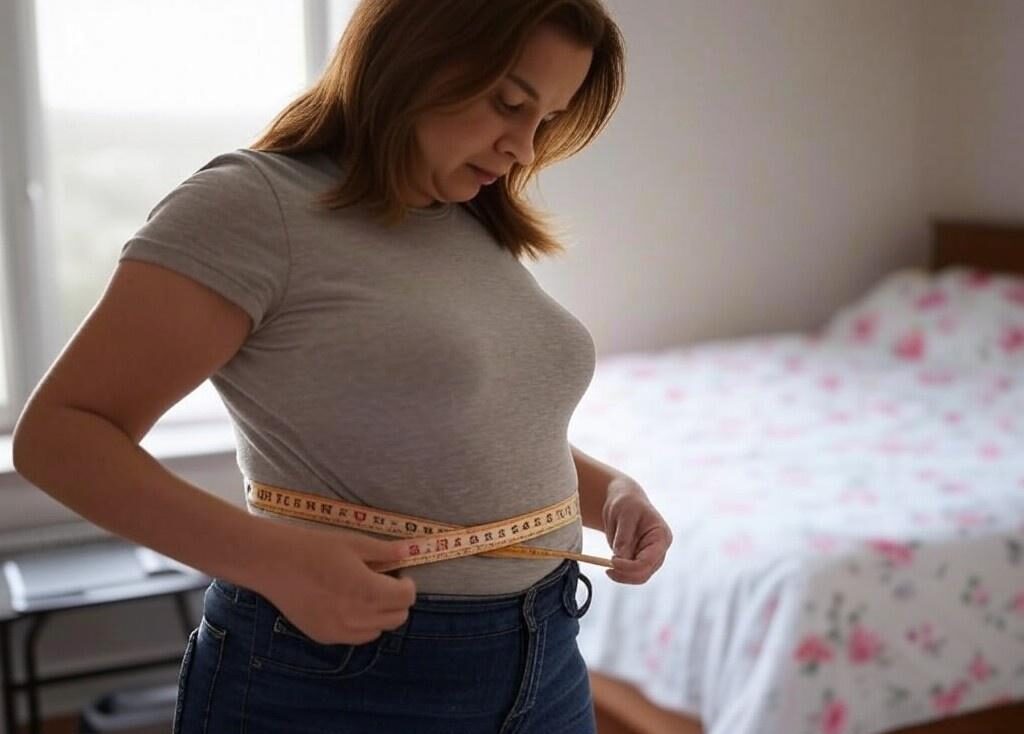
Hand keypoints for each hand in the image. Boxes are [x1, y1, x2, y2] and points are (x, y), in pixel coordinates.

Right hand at [253, 521, 416, 644]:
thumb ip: (385, 552)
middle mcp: (358, 618)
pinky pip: (355, 637)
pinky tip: (345, 603)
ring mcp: (340, 632)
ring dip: (380, 614)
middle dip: (397, 600)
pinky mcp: (324, 636)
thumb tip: (409, 551)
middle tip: (384, 581)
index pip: (406, 598)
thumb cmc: (315, 548)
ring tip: (364, 592)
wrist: (274, 563)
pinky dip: (360, 624)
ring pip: (378, 631)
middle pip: (398, 618)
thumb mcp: (354, 544)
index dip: (407, 584)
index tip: (397, 573)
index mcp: (369, 593)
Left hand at [602, 478, 671, 583]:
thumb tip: (620, 557)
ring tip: (607, 567)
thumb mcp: (624, 514)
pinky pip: (631, 574)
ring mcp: (651, 557)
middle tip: (607, 570)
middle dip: (625, 574)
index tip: (612, 561)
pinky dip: (620, 573)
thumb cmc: (627, 503)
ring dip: (622, 575)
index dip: (630, 566)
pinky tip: (610, 566)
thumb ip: (624, 536)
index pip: (649, 560)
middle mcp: (660, 550)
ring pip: (638, 577)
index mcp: (661, 536)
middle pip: (645, 572)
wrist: (624, 502)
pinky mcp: (640, 560)